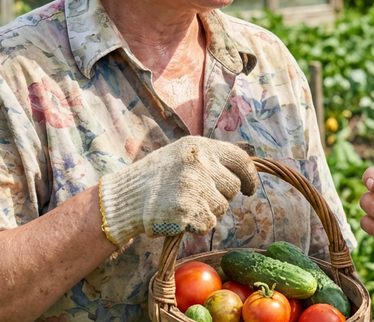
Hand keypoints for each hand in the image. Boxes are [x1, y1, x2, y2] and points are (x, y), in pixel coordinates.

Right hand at [99, 136, 257, 245]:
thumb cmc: (155, 178)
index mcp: (199, 146)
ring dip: (207, 211)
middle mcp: (199, 163)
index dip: (249, 176)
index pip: (240, 159)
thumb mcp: (182, 155)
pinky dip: (197, 226)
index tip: (249, 189)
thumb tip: (247, 162)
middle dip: (220, 196)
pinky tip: (179, 217)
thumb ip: (211, 158)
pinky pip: (208, 224)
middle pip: (231, 187)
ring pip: (221, 208)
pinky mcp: (188, 210)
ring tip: (183, 204)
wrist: (124, 198)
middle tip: (197, 197)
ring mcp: (194, 186)